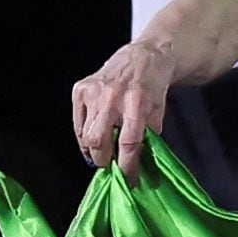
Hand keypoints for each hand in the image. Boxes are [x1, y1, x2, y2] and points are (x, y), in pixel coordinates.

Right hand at [72, 34, 183, 176]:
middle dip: (104, 161)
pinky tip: (93, 140)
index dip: (127, 166)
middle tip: (112, 166)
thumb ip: (149, 136)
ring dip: (93, 151)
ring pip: (86, 135)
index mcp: (137, 102)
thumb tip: (139, 165)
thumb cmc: (153, 86)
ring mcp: (93, 92)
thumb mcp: (159, 110)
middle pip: (99, 142)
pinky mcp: (80, 89)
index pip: (129, 143)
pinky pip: (78, 123)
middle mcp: (112, 96)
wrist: (143, 57)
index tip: (129, 179)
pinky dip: (84, 137)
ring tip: (103, 155)